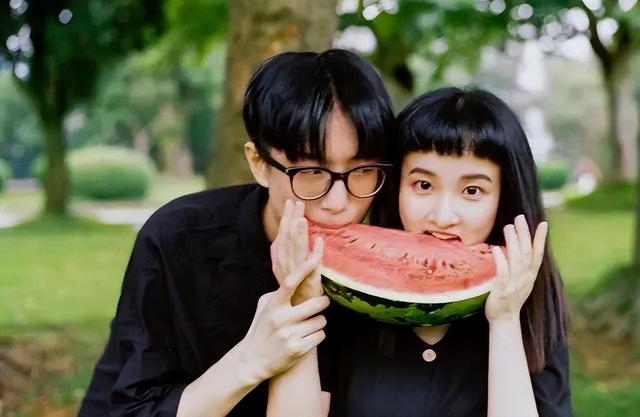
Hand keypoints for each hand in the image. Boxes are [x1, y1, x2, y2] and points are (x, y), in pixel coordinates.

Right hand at [240, 250, 329, 381]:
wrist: (253, 360)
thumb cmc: (261, 329)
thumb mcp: (264, 307)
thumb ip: (278, 294)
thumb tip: (296, 278)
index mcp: (274, 305)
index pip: (290, 282)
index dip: (304, 268)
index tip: (315, 256)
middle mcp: (282, 319)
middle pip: (316, 304)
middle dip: (323, 302)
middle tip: (322, 302)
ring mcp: (290, 335)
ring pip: (321, 321)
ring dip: (318, 322)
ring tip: (308, 325)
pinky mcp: (298, 350)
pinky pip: (320, 336)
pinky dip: (317, 335)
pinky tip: (308, 337)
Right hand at [271, 200, 323, 304]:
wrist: (296, 317)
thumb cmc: (295, 293)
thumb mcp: (287, 270)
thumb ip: (287, 254)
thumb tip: (290, 234)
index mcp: (280, 262)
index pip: (281, 236)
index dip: (285, 219)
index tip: (290, 203)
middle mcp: (285, 268)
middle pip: (286, 240)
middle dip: (291, 220)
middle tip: (297, 203)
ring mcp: (295, 276)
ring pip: (295, 251)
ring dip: (299, 234)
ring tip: (302, 219)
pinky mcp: (308, 284)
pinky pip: (311, 267)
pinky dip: (314, 253)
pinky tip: (318, 241)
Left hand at [485, 215, 547, 323]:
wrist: (504, 320)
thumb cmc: (509, 297)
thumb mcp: (520, 280)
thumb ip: (521, 265)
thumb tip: (519, 246)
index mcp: (530, 275)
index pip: (538, 254)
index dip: (541, 239)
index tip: (544, 223)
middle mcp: (525, 278)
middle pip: (527, 253)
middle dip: (524, 234)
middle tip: (520, 217)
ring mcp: (515, 285)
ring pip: (517, 260)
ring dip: (513, 242)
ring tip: (508, 226)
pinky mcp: (503, 291)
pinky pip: (503, 273)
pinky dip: (501, 260)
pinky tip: (497, 249)